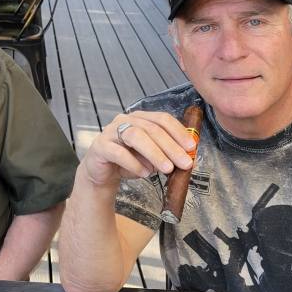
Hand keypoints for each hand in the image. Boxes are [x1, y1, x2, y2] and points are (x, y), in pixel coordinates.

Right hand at [81, 111, 195, 188]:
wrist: (101, 173)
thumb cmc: (129, 161)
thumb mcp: (150, 157)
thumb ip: (165, 153)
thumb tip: (186, 158)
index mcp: (139, 118)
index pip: (162, 119)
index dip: (178, 131)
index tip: (192, 147)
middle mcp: (124, 120)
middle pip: (151, 128)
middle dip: (171, 146)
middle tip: (185, 163)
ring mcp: (110, 132)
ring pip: (135, 136)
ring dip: (155, 153)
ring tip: (167, 169)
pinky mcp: (100, 147)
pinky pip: (118, 152)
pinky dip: (133, 163)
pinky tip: (144, 173)